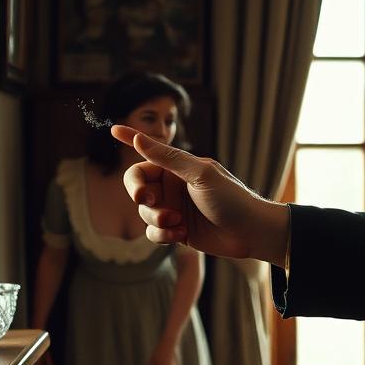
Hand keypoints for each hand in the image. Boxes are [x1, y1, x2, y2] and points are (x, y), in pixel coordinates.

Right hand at [110, 126, 288, 264]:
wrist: (251, 232)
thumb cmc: (232, 199)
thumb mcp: (200, 174)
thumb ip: (168, 158)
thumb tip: (139, 139)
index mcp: (178, 167)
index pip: (147, 153)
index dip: (130, 140)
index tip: (113, 130)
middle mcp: (173, 186)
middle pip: (137, 186)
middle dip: (140, 194)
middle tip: (148, 199)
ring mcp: (174, 208)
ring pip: (144, 213)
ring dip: (156, 218)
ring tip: (177, 222)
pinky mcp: (176, 230)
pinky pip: (153, 232)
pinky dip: (162, 234)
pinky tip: (181, 234)